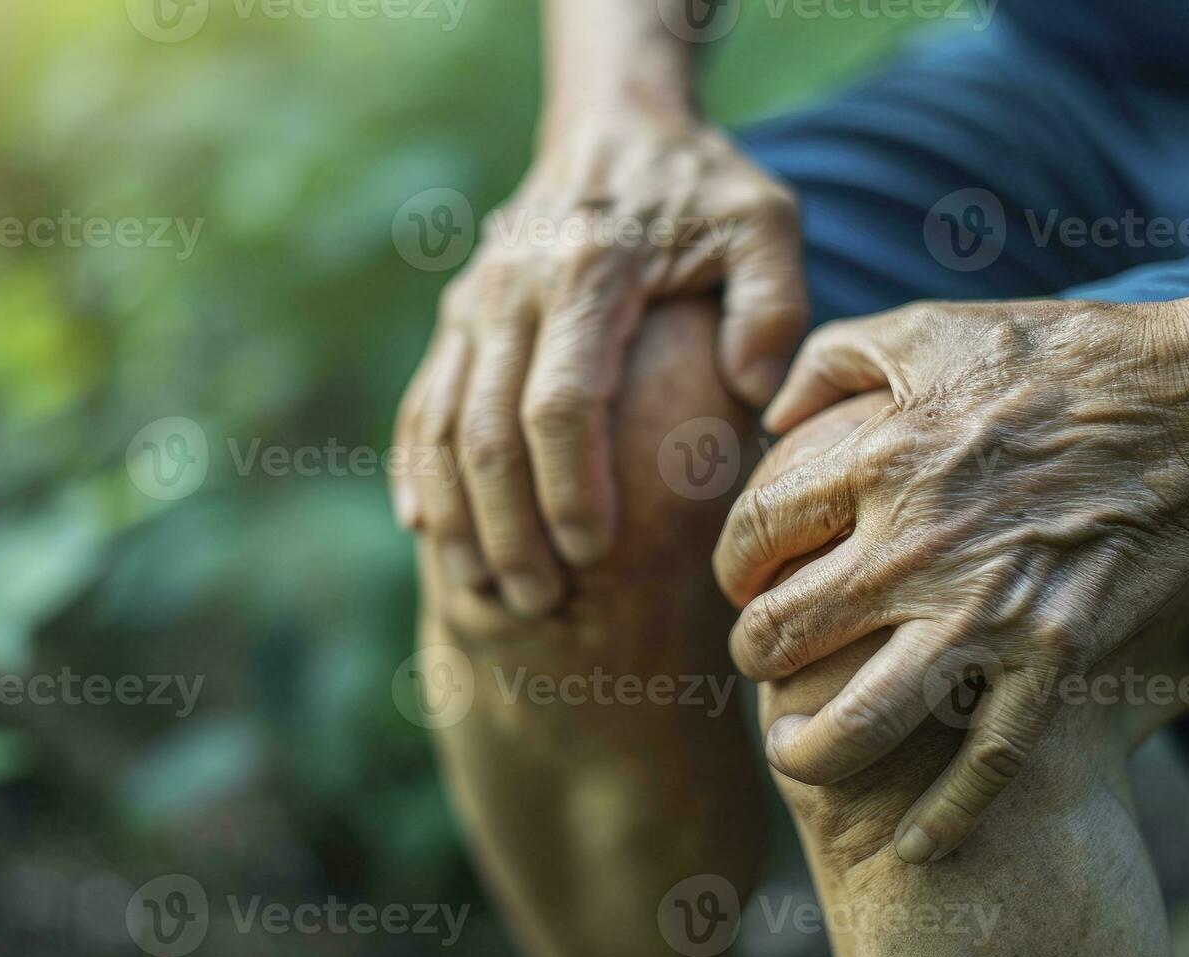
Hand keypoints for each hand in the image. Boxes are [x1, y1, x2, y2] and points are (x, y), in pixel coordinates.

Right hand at [393, 105, 807, 615]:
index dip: (570, 485)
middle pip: (486, 429)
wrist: (613, 122)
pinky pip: (420, 403)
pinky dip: (416, 471)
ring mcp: (473, 303)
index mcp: (588, 272)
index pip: (562, 401)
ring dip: (457, 514)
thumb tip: (755, 393)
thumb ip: (772, 303)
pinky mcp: (457, 316)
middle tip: (538, 601)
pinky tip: (427, 532)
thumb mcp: (763, 222)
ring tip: (486, 590)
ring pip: (440, 424)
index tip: (593, 551)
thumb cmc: (702, 188)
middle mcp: (512, 289)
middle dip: (507, 525)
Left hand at [713, 299, 1188, 862]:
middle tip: (759, 663)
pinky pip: (988, 759)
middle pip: (784, 632)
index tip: (744, 577)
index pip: (756, 533)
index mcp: (878, 463)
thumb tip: (772, 408)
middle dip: (753, 656)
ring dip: (811, 749)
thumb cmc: (1059, 354)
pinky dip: (948, 817)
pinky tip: (914, 848)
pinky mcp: (1056, 656)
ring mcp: (987, 611)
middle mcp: (916, 548)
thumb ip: (832, 356)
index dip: (731, 563)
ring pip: (864, 718)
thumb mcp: (929, 327)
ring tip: (795, 752)